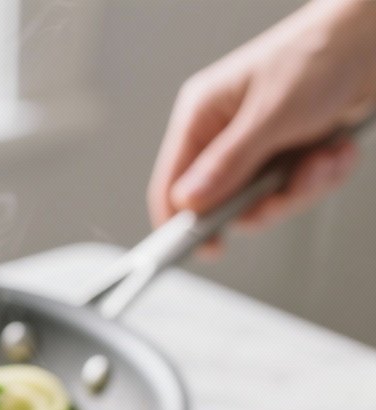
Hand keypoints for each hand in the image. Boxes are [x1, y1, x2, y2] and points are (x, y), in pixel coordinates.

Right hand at [148, 0, 375, 243]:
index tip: (209, 248)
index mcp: (203, 116)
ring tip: (322, 158)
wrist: (369, 42)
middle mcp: (225, 136)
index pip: (172, 184)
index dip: (183, 222)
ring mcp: (256, 149)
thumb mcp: (269, 115)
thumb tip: (190, 201)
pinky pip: (296, 192)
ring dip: (302, 188)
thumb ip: (228, 164)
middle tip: (288, 188)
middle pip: (225, 205)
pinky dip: (322, 177)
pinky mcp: (285, 157)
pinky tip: (333, 149)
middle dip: (267, 202)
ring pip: (265, 203)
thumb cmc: (317, 55)